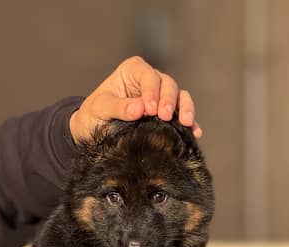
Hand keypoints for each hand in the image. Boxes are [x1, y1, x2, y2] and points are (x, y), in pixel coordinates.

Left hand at [69, 56, 201, 141]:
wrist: (94, 131)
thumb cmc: (94, 115)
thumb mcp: (99, 108)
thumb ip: (118, 107)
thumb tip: (140, 108)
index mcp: (133, 71)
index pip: (148, 75)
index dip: (152, 91)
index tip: (150, 109)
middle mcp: (150, 81)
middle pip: (168, 84)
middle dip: (169, 100)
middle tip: (165, 117)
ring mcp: (161, 98)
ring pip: (180, 97)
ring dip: (185, 109)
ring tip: (185, 124)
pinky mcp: (167, 116)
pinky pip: (181, 116)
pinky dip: (189, 125)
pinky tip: (194, 133)